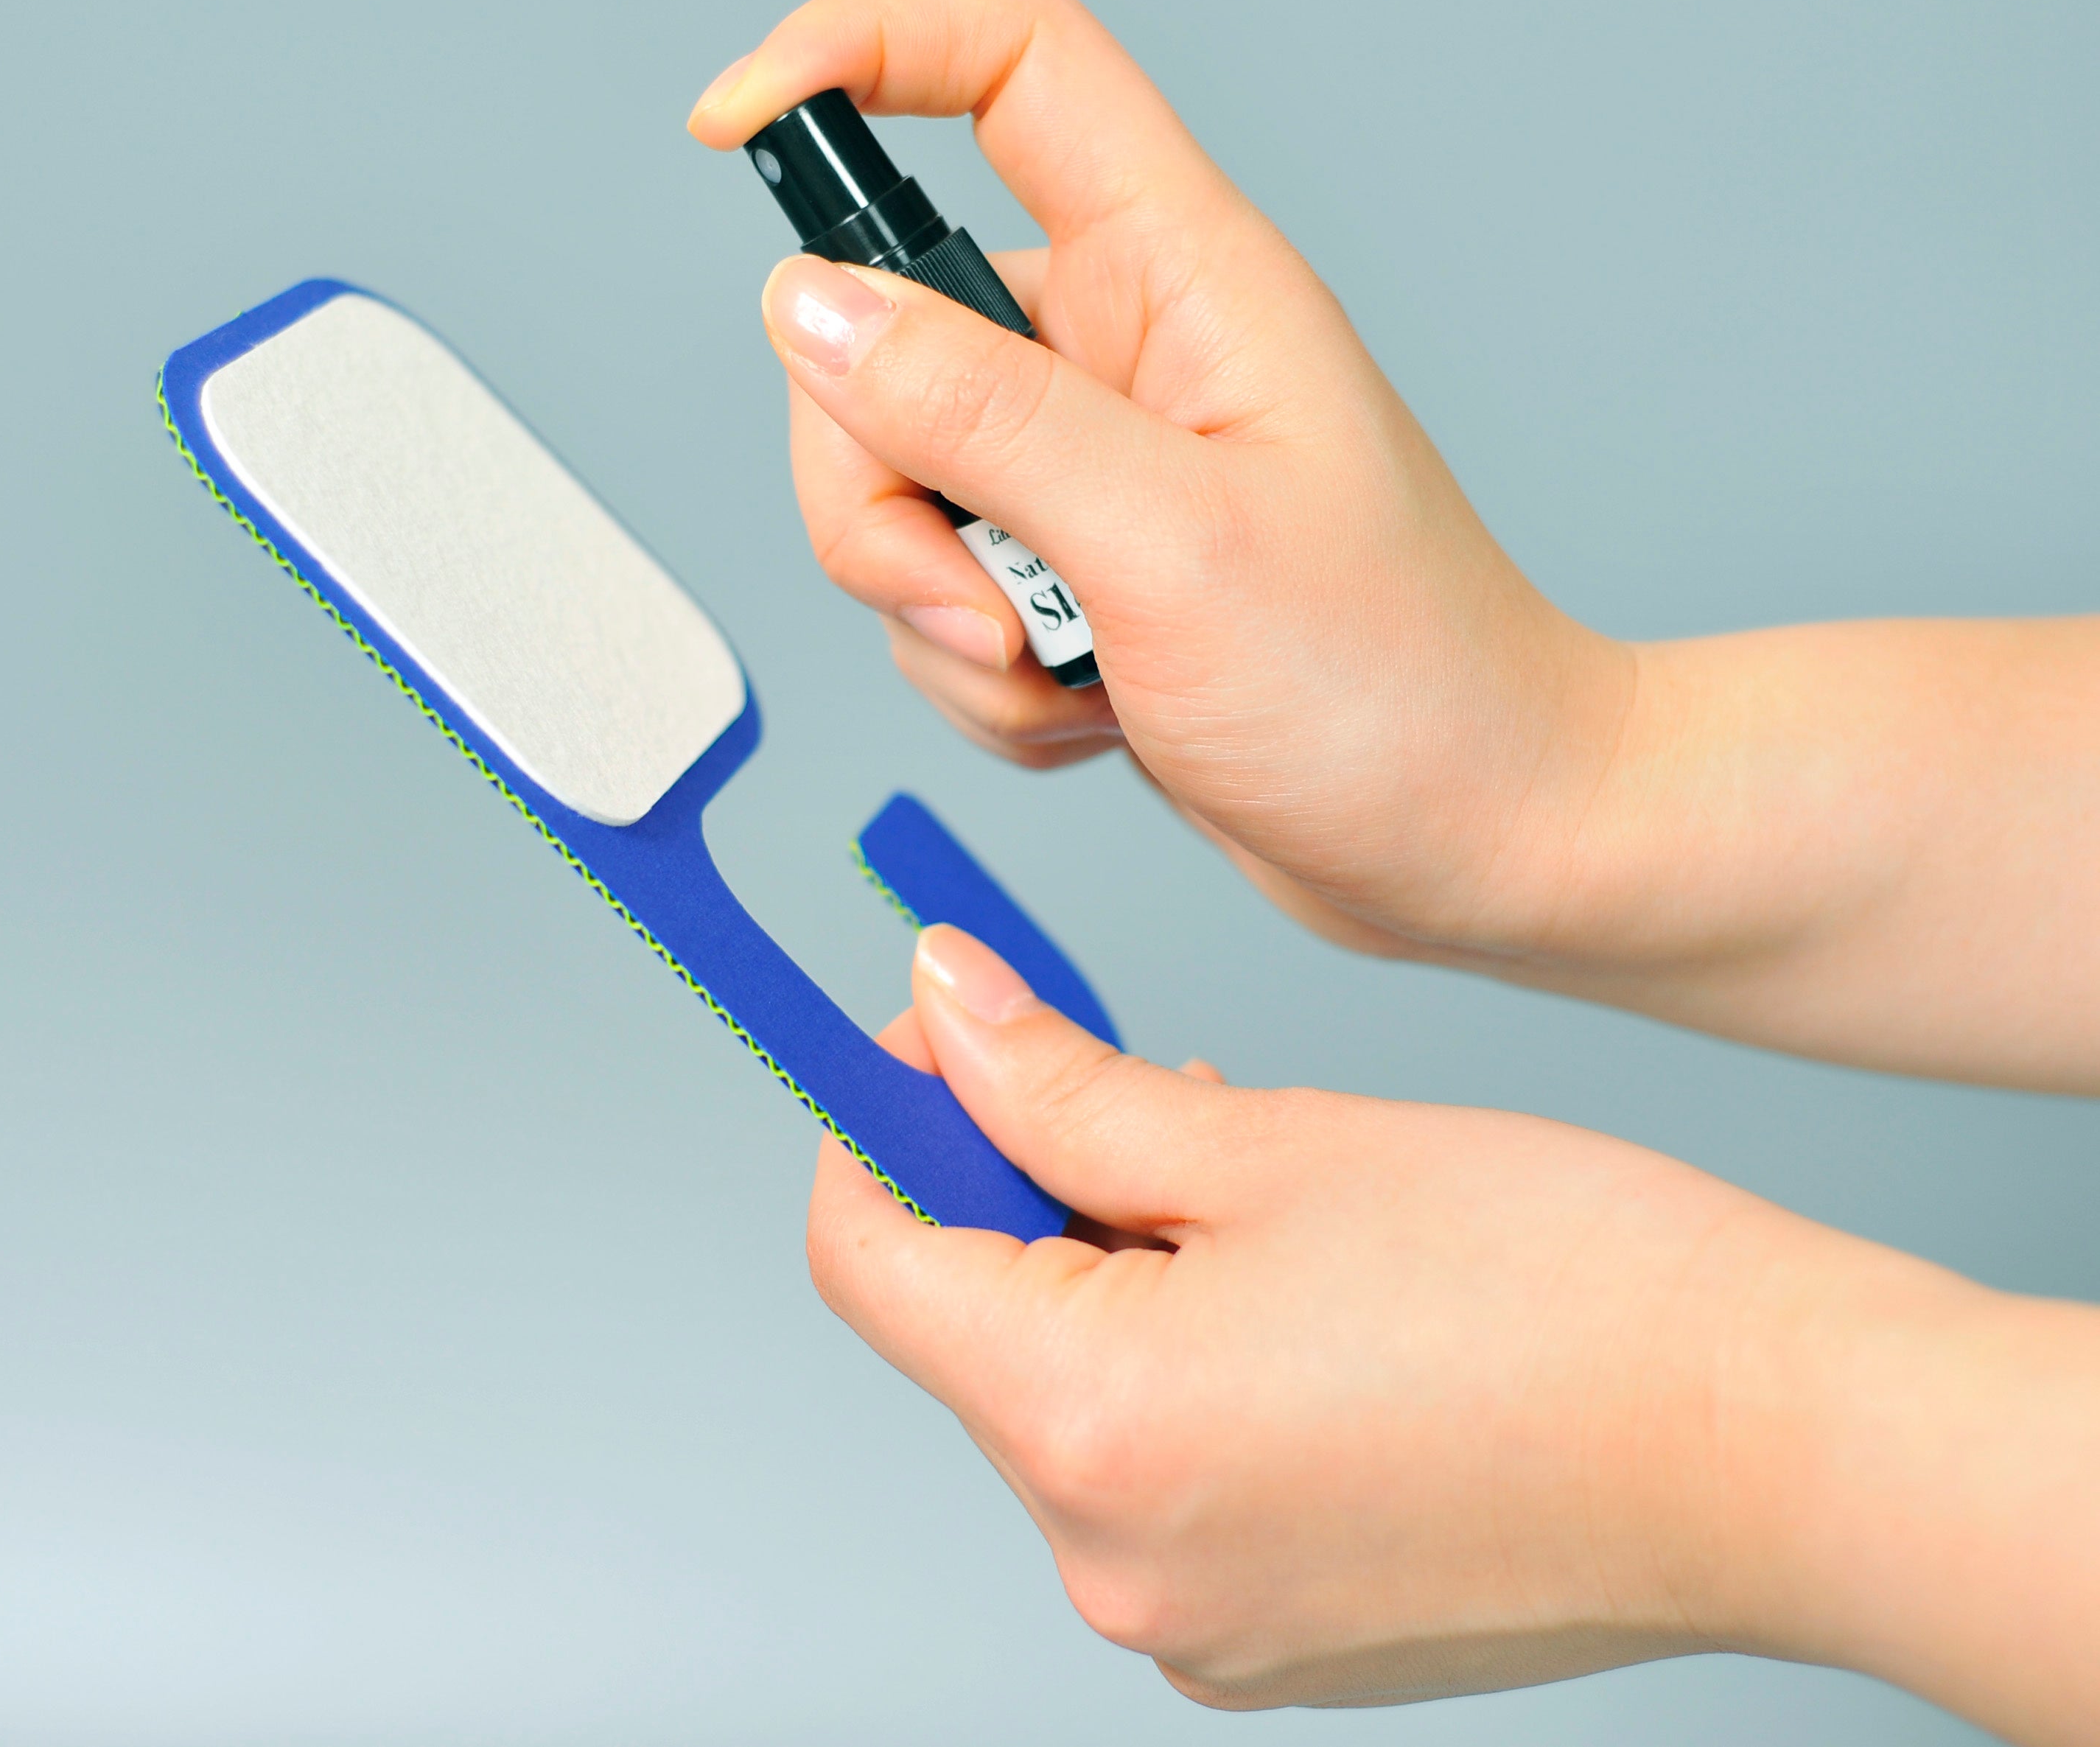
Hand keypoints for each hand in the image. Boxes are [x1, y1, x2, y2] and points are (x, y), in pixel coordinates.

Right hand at [693, 0, 2099, 1087]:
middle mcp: (1119, 348)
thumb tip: (810, 307)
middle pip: (879, 330)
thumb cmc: (1397, 686)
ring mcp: (1085, 463)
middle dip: (883, 498)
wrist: (1466, 843)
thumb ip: (978, 415)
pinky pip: (931, 595)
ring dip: (942, 618)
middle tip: (994, 605)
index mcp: (1179, 274)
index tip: (734, 124)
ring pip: (886, 487)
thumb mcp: (1173, 546)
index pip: (1010, 64)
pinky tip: (1091, 713)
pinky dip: (981, 680)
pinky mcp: (1066, 565)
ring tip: (1075, 676)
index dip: (860, 50)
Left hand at [812, 925, 2099, 1736]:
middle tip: (1139, 1088)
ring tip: (1256, 1194)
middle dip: (1024, 1190)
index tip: (935, 1039)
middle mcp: (1114, 1563)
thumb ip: (1060, 1087)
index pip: (870, 1257)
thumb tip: (941, 1010)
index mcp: (1091, 1429)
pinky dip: (1181, 1375)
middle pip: (974, 1330)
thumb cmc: (1563, 1286)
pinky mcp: (1271, 1639)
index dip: (880, 1122)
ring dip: (1114, 1279)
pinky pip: (1159, 1480)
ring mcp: (1193, 1624)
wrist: (1779, 1449)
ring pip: (1071, 1401)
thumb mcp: (1271, 1144)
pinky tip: (1301, 1306)